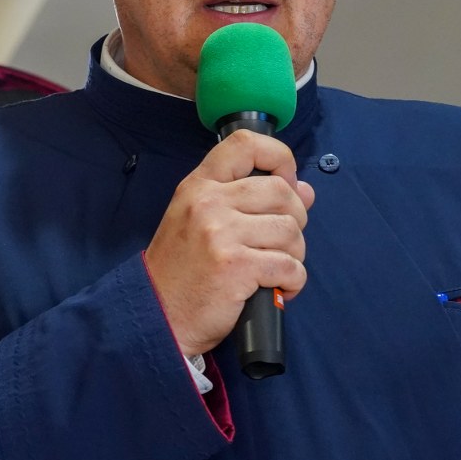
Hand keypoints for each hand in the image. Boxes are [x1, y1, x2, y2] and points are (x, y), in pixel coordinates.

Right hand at [145, 130, 315, 357]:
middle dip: (296, 219)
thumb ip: (249, 201)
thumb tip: (304, 190)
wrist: (156, 316)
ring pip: (289, 230)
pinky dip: (294, 280)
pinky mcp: (236, 267)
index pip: (246, 144)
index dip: (280, 158)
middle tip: (283, 243)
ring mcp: (221, 234)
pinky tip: (280, 289)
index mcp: (199, 186)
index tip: (287, 183)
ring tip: (278, 269)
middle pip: (281, 192)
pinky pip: (289, 266)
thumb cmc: (182, 271)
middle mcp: (209, 203)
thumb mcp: (203, 222)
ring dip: (295, 254)